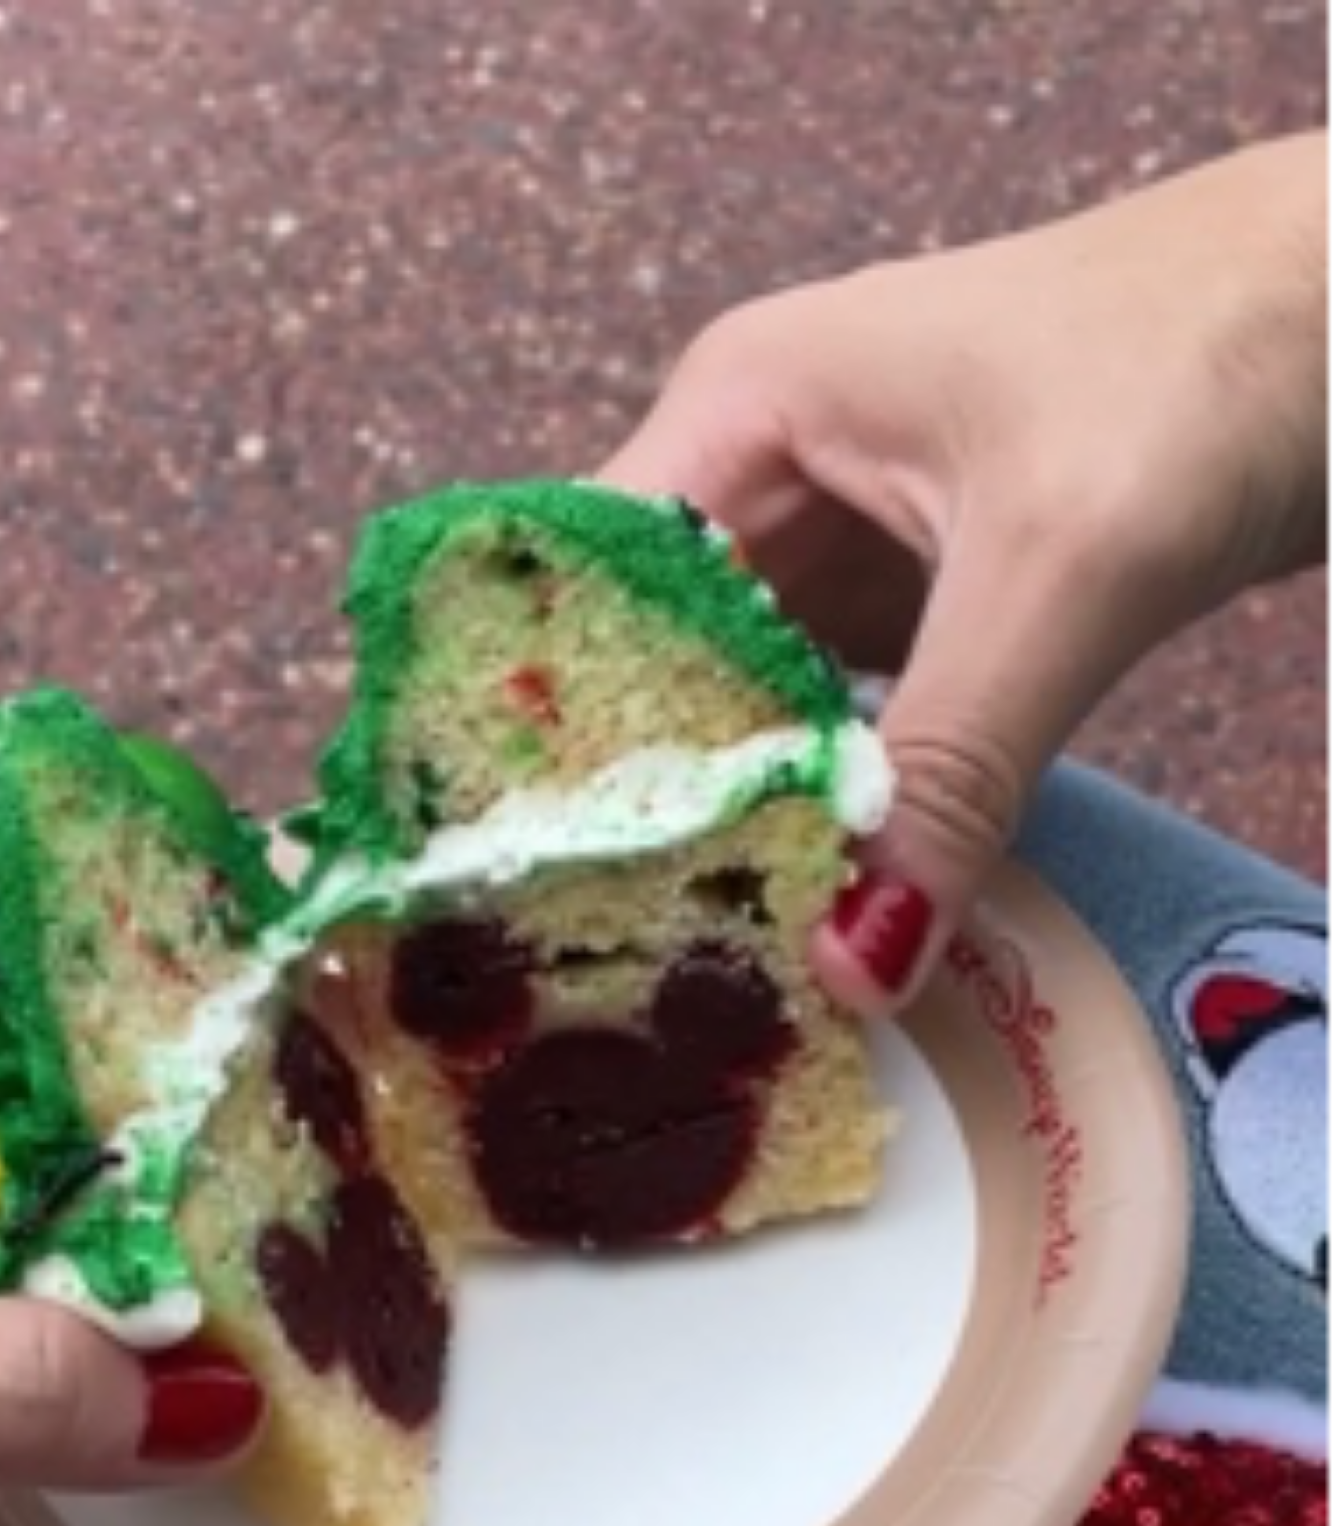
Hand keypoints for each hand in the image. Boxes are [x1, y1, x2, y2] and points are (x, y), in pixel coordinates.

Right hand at [603, 135, 1326, 1011]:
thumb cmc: (1223, 346)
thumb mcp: (1067, 570)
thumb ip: (951, 772)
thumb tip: (853, 963)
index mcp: (742, 408)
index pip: (575, 592)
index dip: (538, 735)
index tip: (519, 882)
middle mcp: (765, 469)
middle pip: (644, 669)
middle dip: (639, 808)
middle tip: (600, 963)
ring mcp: (844, 537)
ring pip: (742, 713)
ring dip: (734, 824)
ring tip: (687, 960)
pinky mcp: (929, 597)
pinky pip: (839, 729)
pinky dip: (830, 813)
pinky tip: (811, 907)